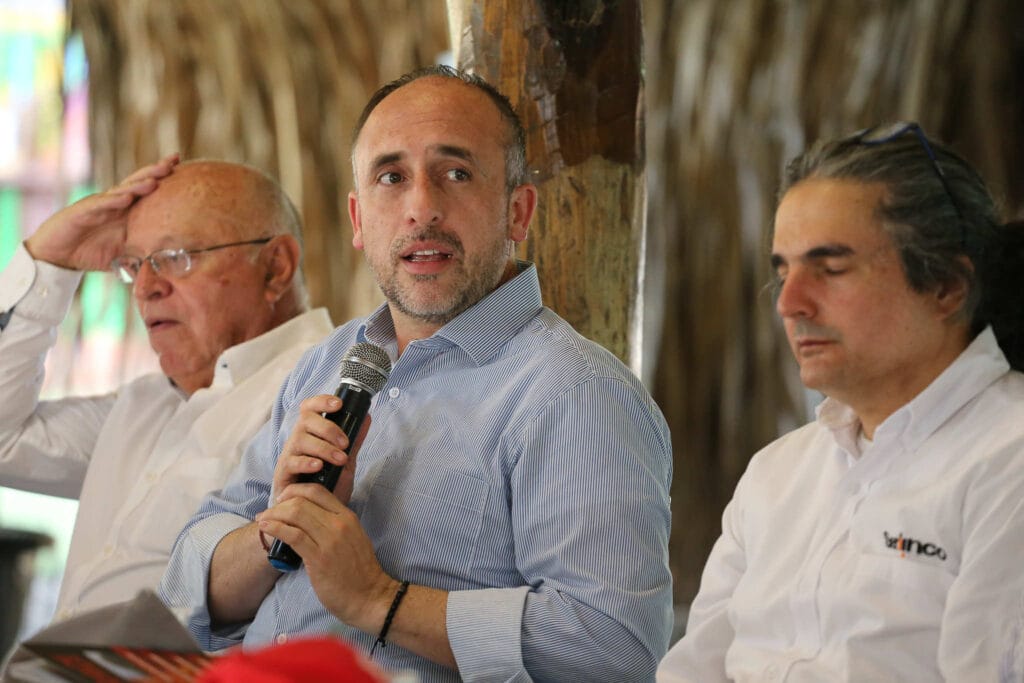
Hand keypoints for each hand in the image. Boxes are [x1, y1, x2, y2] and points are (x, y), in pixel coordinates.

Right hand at [24, 153, 179, 270]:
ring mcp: (98, 206)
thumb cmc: (89, 252)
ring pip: (121, 191)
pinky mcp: (82, 212)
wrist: (57, 256)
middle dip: (155, 171)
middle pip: (137, 183)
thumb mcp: (122, 255)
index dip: (163, 178)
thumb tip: (166, 269)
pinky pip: (100, 205)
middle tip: (174, 160)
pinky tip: (126, 198)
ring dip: (137, 185)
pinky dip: (113, 201)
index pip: (147, 191)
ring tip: (154, 180)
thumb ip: (142, 257)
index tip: (182, 166)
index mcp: (125, 211)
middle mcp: (114, 204)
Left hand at [256, 483, 396, 631]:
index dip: (295, 490)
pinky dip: (275, 528)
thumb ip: (334, 524)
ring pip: (295, 514)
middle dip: (280, 503)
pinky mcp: (319, 558)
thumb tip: (309, 517)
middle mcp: (339, 524)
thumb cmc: (359, 571)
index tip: (283, 498)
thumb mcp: (353, 538)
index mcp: (347, 517)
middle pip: (302, 500)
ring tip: (263, 520)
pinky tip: (266, 528)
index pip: (318, 490)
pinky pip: (293, 535)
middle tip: (268, 512)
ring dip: (273, 514)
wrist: (369, 596)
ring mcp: (330, 540)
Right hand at [272, 394, 370, 506]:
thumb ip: (354, 440)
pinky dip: (306, 463)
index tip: (338, 404)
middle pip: (305, 420)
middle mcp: (298, 441)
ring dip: (323, 448)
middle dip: (328, 428)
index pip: (309, 408)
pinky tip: (319, 466)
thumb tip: (367, 416)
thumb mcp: (345, 461)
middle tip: (345, 443)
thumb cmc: (327, 484)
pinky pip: (291, 463)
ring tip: (340, 459)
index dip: (321, 401)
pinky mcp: (283, 475)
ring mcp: (289, 456)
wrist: (316, 514)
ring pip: (300, 440)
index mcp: (311, 433)